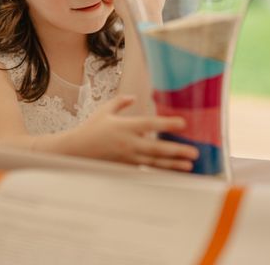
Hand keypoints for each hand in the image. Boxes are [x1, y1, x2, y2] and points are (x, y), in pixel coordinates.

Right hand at [74, 96, 198, 170]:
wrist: (74, 152)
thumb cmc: (90, 129)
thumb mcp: (104, 111)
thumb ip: (121, 102)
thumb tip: (134, 97)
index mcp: (124, 127)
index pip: (149, 124)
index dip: (167, 124)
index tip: (183, 123)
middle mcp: (128, 143)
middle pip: (156, 148)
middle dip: (177, 151)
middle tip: (194, 152)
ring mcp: (127, 158)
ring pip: (154, 162)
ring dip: (173, 164)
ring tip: (189, 166)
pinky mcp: (125, 167)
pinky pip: (146, 169)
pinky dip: (160, 171)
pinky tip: (173, 172)